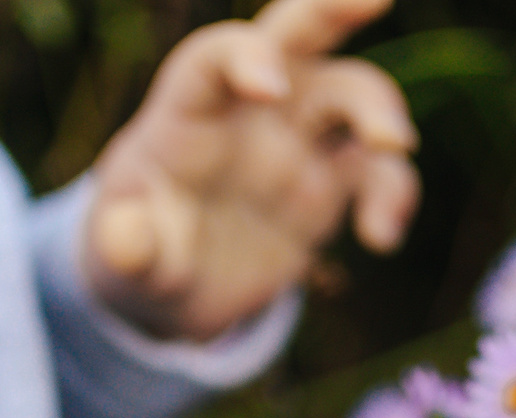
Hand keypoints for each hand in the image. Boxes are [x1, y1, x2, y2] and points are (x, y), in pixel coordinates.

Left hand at [81, 0, 419, 341]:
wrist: (177, 291)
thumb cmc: (142, 255)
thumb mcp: (122, 262)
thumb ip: (125, 247)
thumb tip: (128, 240)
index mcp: (191, 110)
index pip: (217, 57)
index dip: (245, 58)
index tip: (268, 89)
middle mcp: (250, 112)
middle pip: (295, 35)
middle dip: (333, 7)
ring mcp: (297, 144)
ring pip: (352, 94)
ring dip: (380, 110)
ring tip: (392, 149)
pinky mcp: (331, 187)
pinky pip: (377, 172)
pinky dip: (392, 194)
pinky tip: (379, 237)